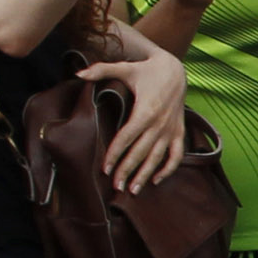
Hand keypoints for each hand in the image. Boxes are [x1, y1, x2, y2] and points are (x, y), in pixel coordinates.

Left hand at [82, 43, 189, 193]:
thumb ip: (100, 70)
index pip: (127, 137)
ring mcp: (170, 129)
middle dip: (127, 170)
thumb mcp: (124, 68)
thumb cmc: (146, 70)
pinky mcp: (179, 132)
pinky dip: (169, 169)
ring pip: (158, 157)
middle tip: (115, 186)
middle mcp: (159, 123)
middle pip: (140, 152)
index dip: (115, 154)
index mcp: (145, 110)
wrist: (175, 69)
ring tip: (132, 190)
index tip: (105, 169)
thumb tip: (78, 74)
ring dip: (146, 175)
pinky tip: (156, 180)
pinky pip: (177, 155)